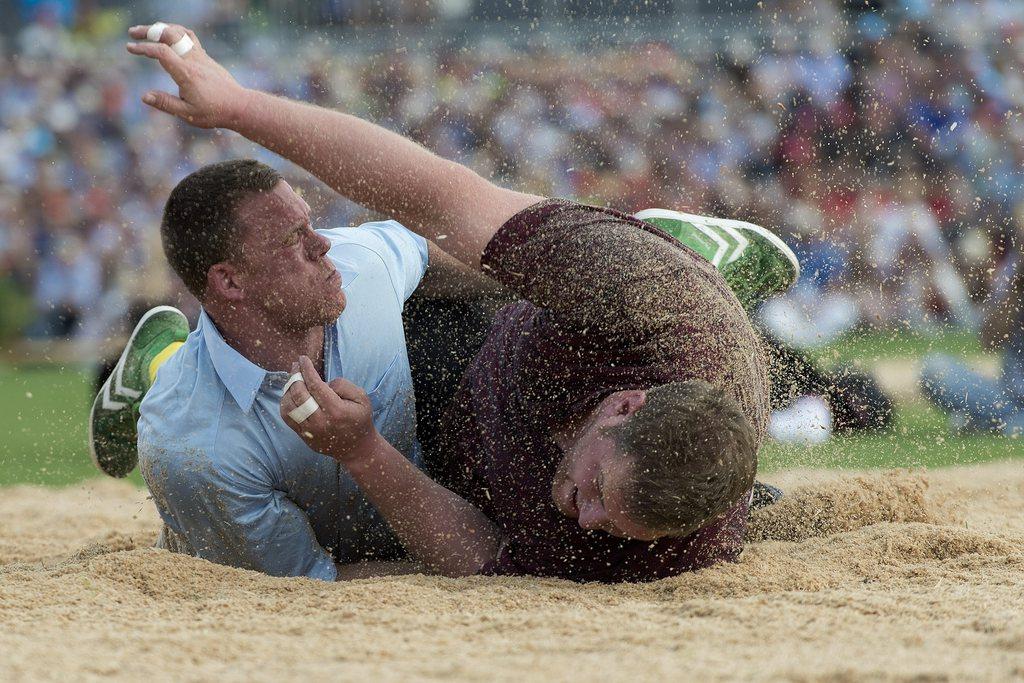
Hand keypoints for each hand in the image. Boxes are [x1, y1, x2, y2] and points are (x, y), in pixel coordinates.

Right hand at [126, 22, 250, 128]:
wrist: (239, 106)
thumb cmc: (215, 113)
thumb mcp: (188, 114)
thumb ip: (165, 104)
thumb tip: (144, 96)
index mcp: (187, 74)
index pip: (161, 52)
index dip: (144, 48)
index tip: (130, 48)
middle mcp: (194, 60)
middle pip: (169, 34)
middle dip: (148, 30)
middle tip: (132, 33)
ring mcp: (201, 57)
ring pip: (180, 31)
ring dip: (162, 28)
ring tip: (148, 31)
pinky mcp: (206, 58)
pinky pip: (189, 37)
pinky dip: (176, 31)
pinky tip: (168, 36)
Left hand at [280, 356, 377, 462]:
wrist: (356, 448)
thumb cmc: (360, 419)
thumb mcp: (362, 398)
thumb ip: (344, 385)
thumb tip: (323, 383)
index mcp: (336, 410)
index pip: (315, 385)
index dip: (306, 369)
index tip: (303, 359)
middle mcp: (320, 421)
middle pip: (299, 394)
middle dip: (295, 375)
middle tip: (296, 365)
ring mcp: (310, 430)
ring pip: (289, 405)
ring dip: (288, 389)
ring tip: (293, 379)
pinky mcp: (303, 436)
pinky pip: (287, 417)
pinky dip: (285, 402)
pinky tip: (290, 394)